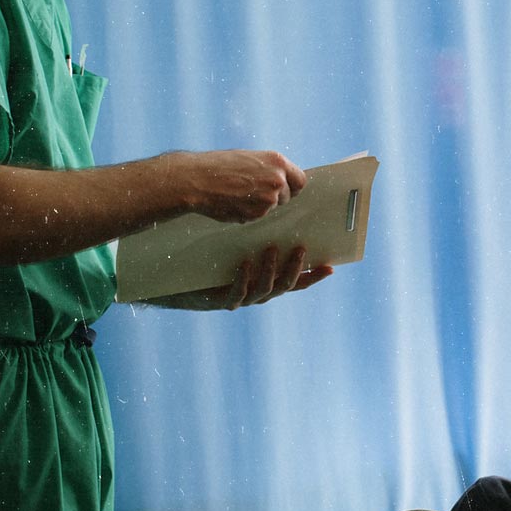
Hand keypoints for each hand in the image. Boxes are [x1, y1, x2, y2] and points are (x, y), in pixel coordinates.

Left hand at [151, 244, 333, 309]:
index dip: (313, 276)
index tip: (330, 266)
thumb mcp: (240, 245)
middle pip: (284, 285)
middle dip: (294, 268)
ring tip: (272, 250)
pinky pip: (237, 292)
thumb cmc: (213, 259)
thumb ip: (260, 236)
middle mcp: (258, 293)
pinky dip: (244, 278)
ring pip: (264, 290)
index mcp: (267, 282)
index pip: (297, 281)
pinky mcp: (223, 301)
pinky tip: (246, 263)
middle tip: (301, 249)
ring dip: (271, 271)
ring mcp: (242, 298)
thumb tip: (278, 210)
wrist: (180, 278)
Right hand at [170, 150, 307, 223]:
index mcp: (277, 162)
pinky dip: (247, 213)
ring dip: (259, 206)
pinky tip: (231, 203)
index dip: (291, 187)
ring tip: (237, 195)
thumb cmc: (219, 166)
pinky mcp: (256, 214)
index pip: (300, 181)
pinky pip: (257, 217)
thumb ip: (269, 170)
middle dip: (274, 198)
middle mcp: (277, 180)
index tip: (284, 189)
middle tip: (252, 192)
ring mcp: (268, 199)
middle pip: (287, 197)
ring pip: (271, 208)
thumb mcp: (250, 159)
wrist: (196, 179)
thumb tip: (283, 181)